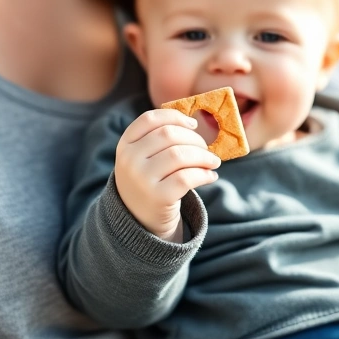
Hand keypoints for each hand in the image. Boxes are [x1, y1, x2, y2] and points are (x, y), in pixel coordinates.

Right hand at [115, 109, 220, 241]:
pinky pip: (187, 178)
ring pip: (180, 155)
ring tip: (213, 162)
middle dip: (194, 139)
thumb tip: (194, 124)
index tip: (193, 124)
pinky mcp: (158, 197)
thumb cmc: (149, 181)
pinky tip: (210, 176)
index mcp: (125, 145)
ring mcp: (142, 179)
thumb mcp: (142, 158)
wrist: (140, 220)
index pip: (150, 119)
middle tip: (206, 148)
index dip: (175, 117)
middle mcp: (130, 160)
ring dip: (204, 156)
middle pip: (169, 135)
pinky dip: (204, 174)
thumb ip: (158, 139)